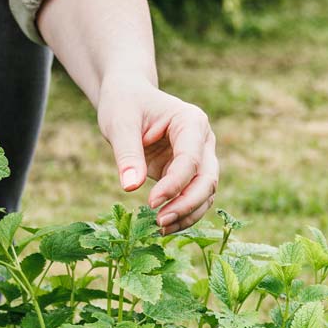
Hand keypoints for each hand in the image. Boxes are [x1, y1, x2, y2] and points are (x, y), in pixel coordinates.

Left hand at [97, 80, 218, 234]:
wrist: (129, 97)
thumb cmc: (125, 104)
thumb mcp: (120, 123)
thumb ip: (127, 153)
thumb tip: (130, 187)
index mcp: (192, 122)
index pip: (191, 159)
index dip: (174, 184)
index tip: (150, 202)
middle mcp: (203, 141)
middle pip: (207, 179)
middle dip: (187, 204)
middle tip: (160, 222)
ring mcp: (200, 158)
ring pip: (206, 193)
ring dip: (187, 214)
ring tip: (159, 229)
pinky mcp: (189, 173)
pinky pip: (194, 199)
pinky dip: (183, 215)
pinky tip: (162, 226)